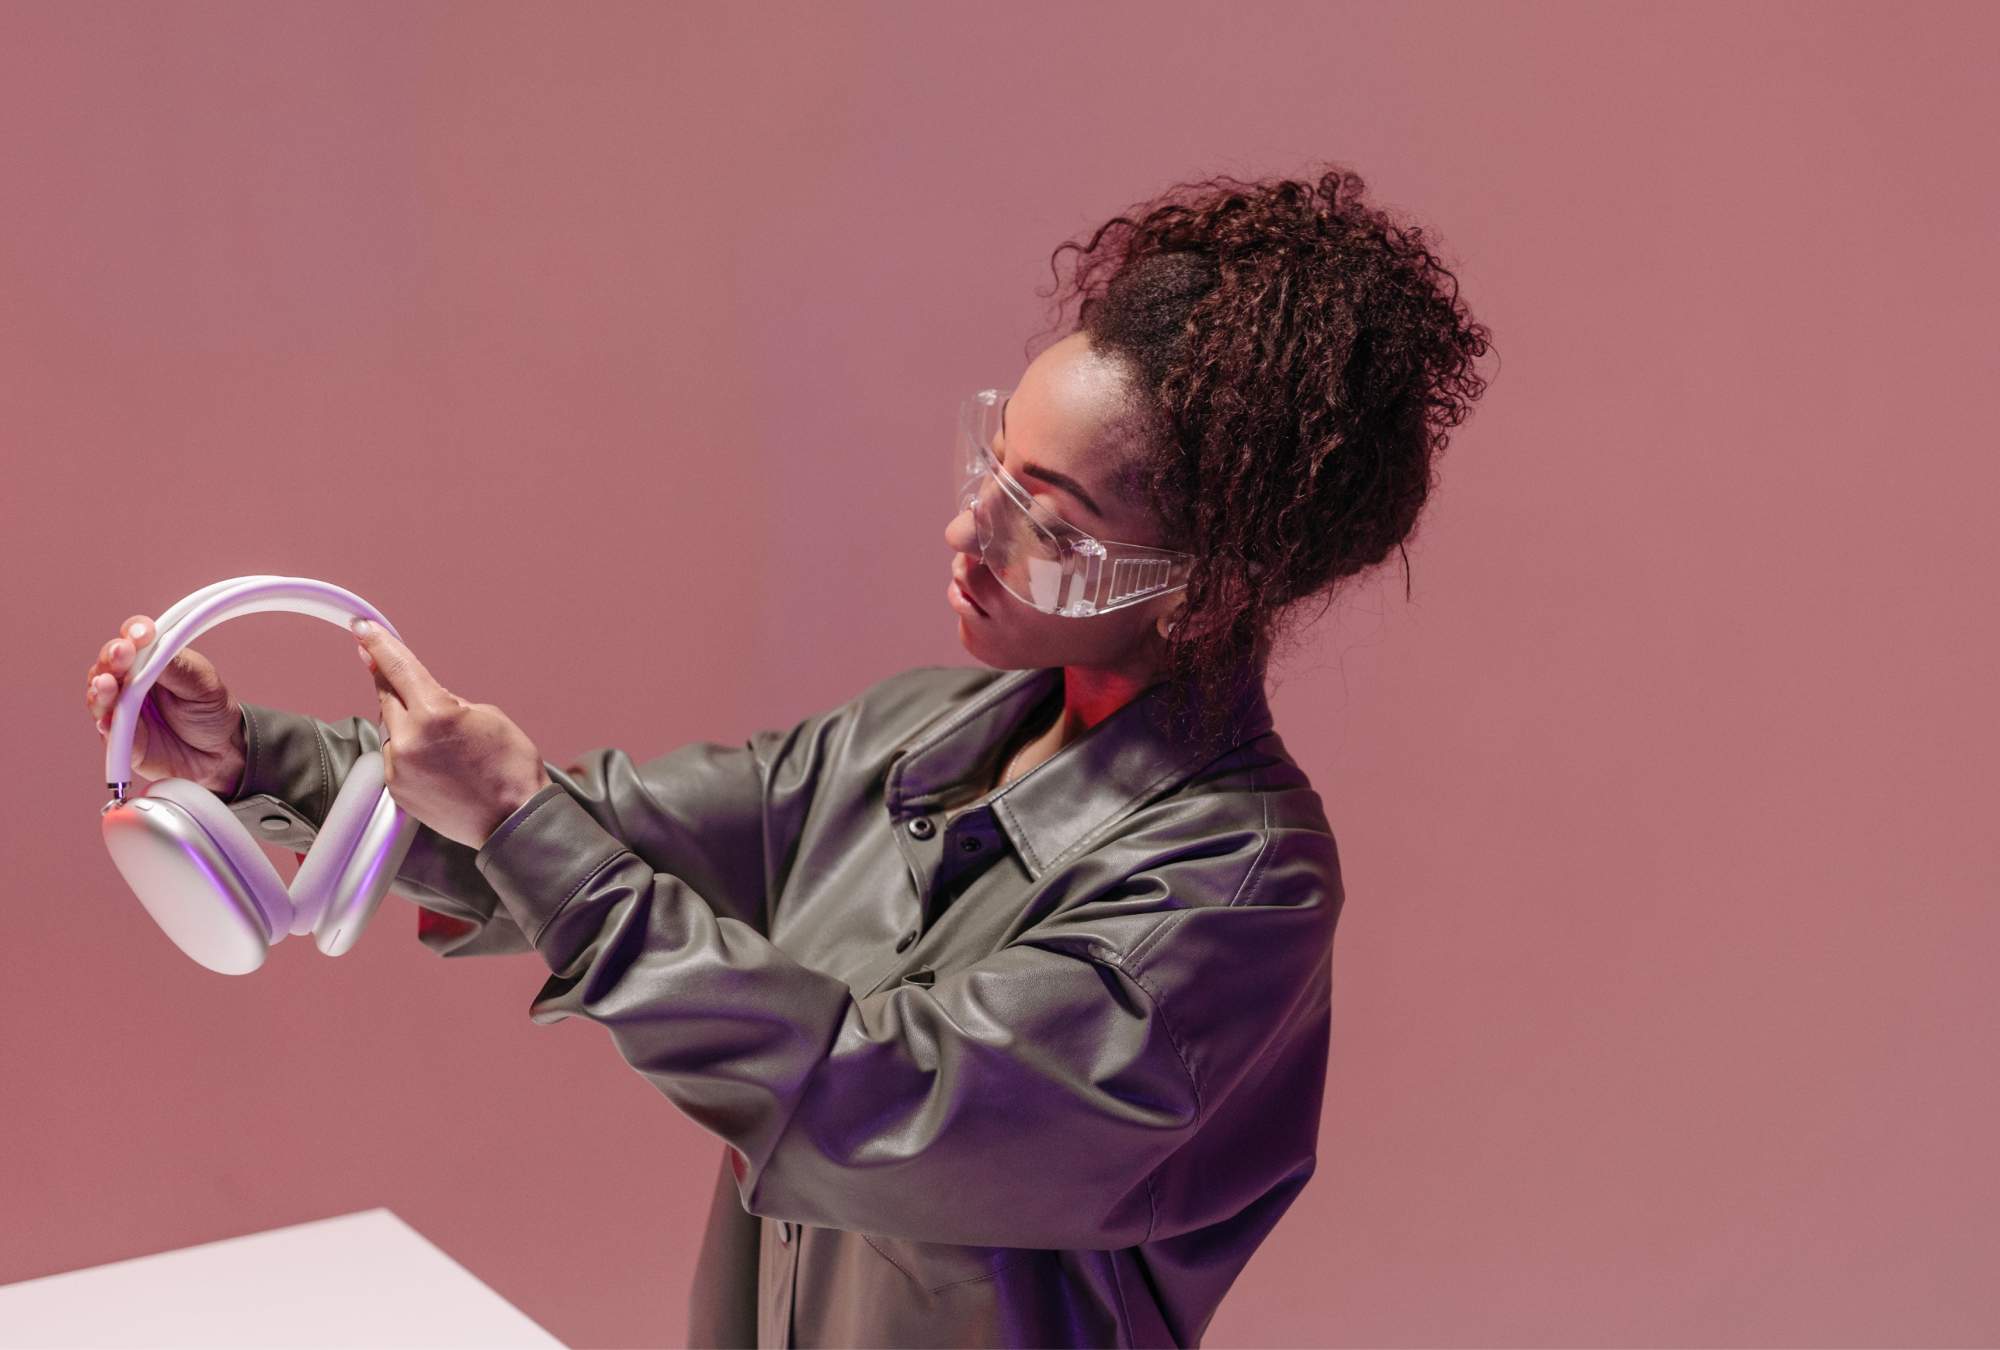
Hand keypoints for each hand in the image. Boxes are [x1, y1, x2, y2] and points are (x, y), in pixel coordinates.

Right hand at [85, 613, 246, 792]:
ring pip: (100, 697)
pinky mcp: (122, 740)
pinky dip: (106, 725)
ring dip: (101, 689)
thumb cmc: (209, 709)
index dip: (133, 632)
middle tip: (120, 653)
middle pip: (108, 665)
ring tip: (106, 684)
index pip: (133, 640)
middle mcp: (128, 682)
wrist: (221, 750)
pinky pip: (109, 733)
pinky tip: (107, 720)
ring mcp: (121, 711)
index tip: (143, 633)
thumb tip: (153, 647)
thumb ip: (178, 667)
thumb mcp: (202, 683)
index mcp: (149, 660)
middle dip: (112, 658)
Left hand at [349, 620, 553, 849]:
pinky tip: (438, 763)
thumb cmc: (511, 767)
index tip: (361, 628)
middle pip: (387, 696)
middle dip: (391, 682)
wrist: (514, 820)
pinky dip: (410, 752)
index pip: (397, 667)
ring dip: (408, 723)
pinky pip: (396, 757)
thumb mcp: (487, 715)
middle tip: (386, 667)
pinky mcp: (397, 789)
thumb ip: (448, 702)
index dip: (377, 643)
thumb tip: (424, 698)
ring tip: (445, 743)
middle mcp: (409, 739)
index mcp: (435, 713)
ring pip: (393, 728)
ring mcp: (399, 767)